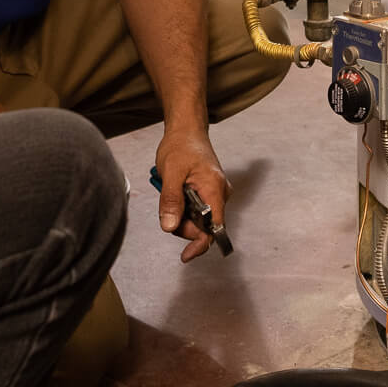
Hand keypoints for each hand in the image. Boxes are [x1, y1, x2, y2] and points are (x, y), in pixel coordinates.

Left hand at [153, 125, 228, 262]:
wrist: (186, 130)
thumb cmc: (181, 146)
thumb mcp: (171, 173)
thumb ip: (170, 200)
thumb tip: (169, 226)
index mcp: (215, 190)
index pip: (214, 228)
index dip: (199, 244)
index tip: (185, 256)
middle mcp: (220, 194)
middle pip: (204, 226)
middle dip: (183, 224)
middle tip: (167, 205)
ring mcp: (216, 194)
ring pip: (199, 220)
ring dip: (181, 214)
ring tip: (172, 192)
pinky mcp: (209, 193)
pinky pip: (197, 210)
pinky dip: (184, 207)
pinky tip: (178, 192)